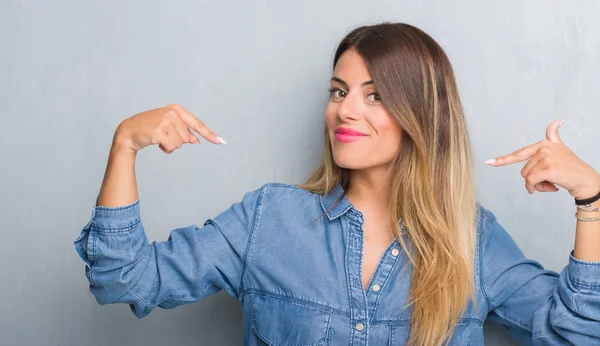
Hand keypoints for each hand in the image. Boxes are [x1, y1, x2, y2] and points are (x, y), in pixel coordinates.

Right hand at [114, 104, 225, 153]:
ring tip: (158, 139)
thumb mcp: (168, 127)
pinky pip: (171, 147)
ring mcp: (166, 121)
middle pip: (187, 138)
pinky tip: (156, 142)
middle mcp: (172, 113)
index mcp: (177, 109)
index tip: (221, 142)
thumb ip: (183, 132)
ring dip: (170, 146)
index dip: (209, 134)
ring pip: (180, 143)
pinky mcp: (159, 131)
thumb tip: (196, 140)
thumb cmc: (150, 129)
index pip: (197, 124)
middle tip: (162, 136)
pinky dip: (165, 149)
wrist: (128, 131)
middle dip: (177, 141)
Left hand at [485, 119, 599, 199]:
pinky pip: (531, 182)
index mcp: (543, 144)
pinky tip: (551, 188)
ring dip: (537, 185)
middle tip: (549, 180)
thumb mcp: (561, 149)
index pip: (519, 153)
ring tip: (551, 183)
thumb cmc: (571, 167)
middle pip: (523, 171)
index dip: (502, 159)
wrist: (585, 180)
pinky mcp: (548, 168)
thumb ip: (554, 136)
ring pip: (527, 178)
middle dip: (533, 180)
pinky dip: (537, 189)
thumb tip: (557, 120)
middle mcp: (543, 148)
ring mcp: (545, 157)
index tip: (488, 162)